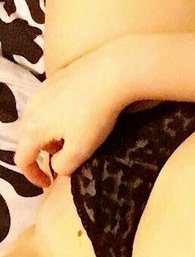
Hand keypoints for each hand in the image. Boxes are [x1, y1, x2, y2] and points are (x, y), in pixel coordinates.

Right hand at [15, 42, 127, 186]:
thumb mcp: (80, 151)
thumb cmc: (94, 116)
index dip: (32, 176)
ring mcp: (41, 90)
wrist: (110, 73)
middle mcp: (30, 108)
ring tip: (74, 136)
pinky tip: (78, 114)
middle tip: (66, 157)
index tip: (48, 183)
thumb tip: (56, 166)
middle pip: (28, 138)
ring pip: (38, 120)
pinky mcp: (55, 78)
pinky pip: (49, 105)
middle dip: (44, 153)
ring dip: (51, 135)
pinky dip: (57, 117)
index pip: (22, 159)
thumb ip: (63, 166)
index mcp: (33, 129)